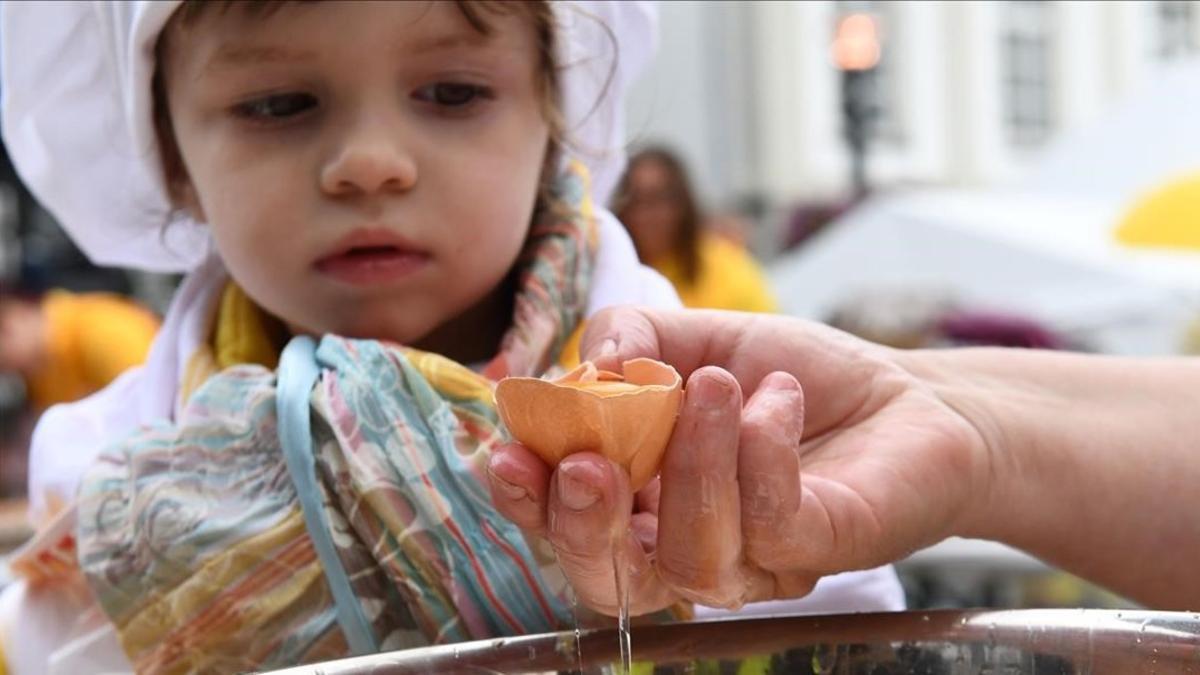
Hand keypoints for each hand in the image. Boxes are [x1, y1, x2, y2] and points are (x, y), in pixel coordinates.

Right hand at [487, 307, 989, 615]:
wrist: (905, 394)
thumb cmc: (793, 377)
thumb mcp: (699, 337)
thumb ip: (630, 338)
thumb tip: (583, 364)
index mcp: (642, 502)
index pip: (567, 524)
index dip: (528, 502)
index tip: (507, 453)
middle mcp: (686, 548)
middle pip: (611, 579)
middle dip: (584, 525)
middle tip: (585, 460)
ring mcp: (753, 563)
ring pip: (692, 555)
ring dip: (691, 462)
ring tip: (719, 384)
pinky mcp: (816, 553)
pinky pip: (769, 524)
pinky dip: (760, 452)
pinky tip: (776, 400)